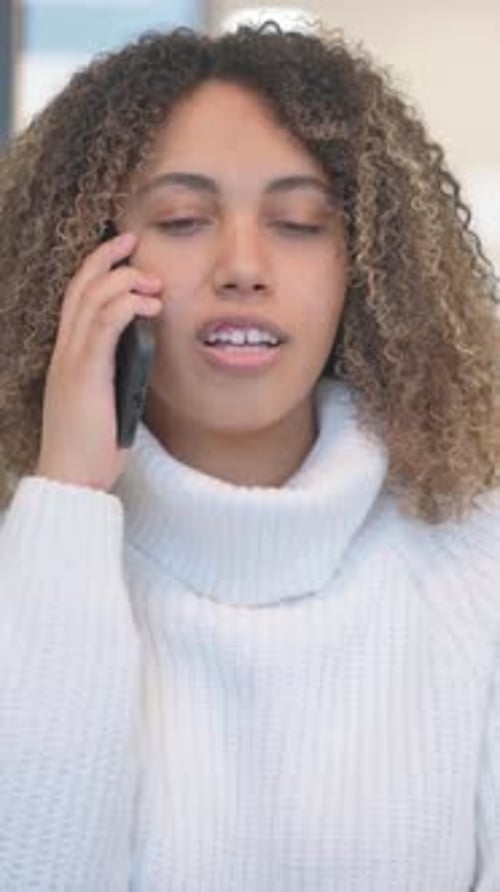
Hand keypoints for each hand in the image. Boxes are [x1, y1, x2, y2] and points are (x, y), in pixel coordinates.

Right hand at [35, 231, 162, 491]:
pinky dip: (126, 306)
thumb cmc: (91, 446)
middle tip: (133, 240)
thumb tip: (142, 353)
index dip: (98, 270)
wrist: (71, 478)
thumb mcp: (108, 401)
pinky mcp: (84, 374)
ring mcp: (71, 361)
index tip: (124, 254)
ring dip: (124, 280)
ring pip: (92, 299)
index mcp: (70, 357)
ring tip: (152, 281)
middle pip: (80, 287)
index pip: (78, 299)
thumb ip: (118, 373)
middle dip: (107, 257)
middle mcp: (65, 351)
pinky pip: (102, 326)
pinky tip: (148, 305)